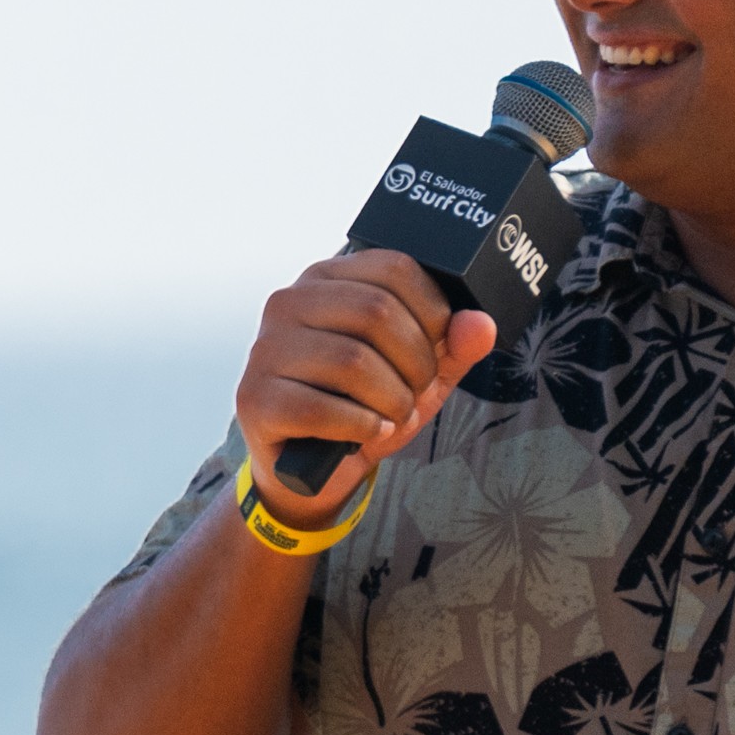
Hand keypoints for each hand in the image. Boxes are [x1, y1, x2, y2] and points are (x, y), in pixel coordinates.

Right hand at [235, 249, 493, 515]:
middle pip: (375, 312)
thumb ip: (454, 345)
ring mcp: (265, 350)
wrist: (313, 466)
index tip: (436, 347)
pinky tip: (367, 433)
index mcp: (327, 280)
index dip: (433, 312)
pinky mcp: (255, 399)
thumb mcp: (420, 372)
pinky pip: (322, 409)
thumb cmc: (365, 405)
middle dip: (416, 363)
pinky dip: (361, 428)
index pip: (393, 268)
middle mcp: (288, 303)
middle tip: (415, 391)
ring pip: (352, 362)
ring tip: (392, 416)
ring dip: (392, 401)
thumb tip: (479, 324)